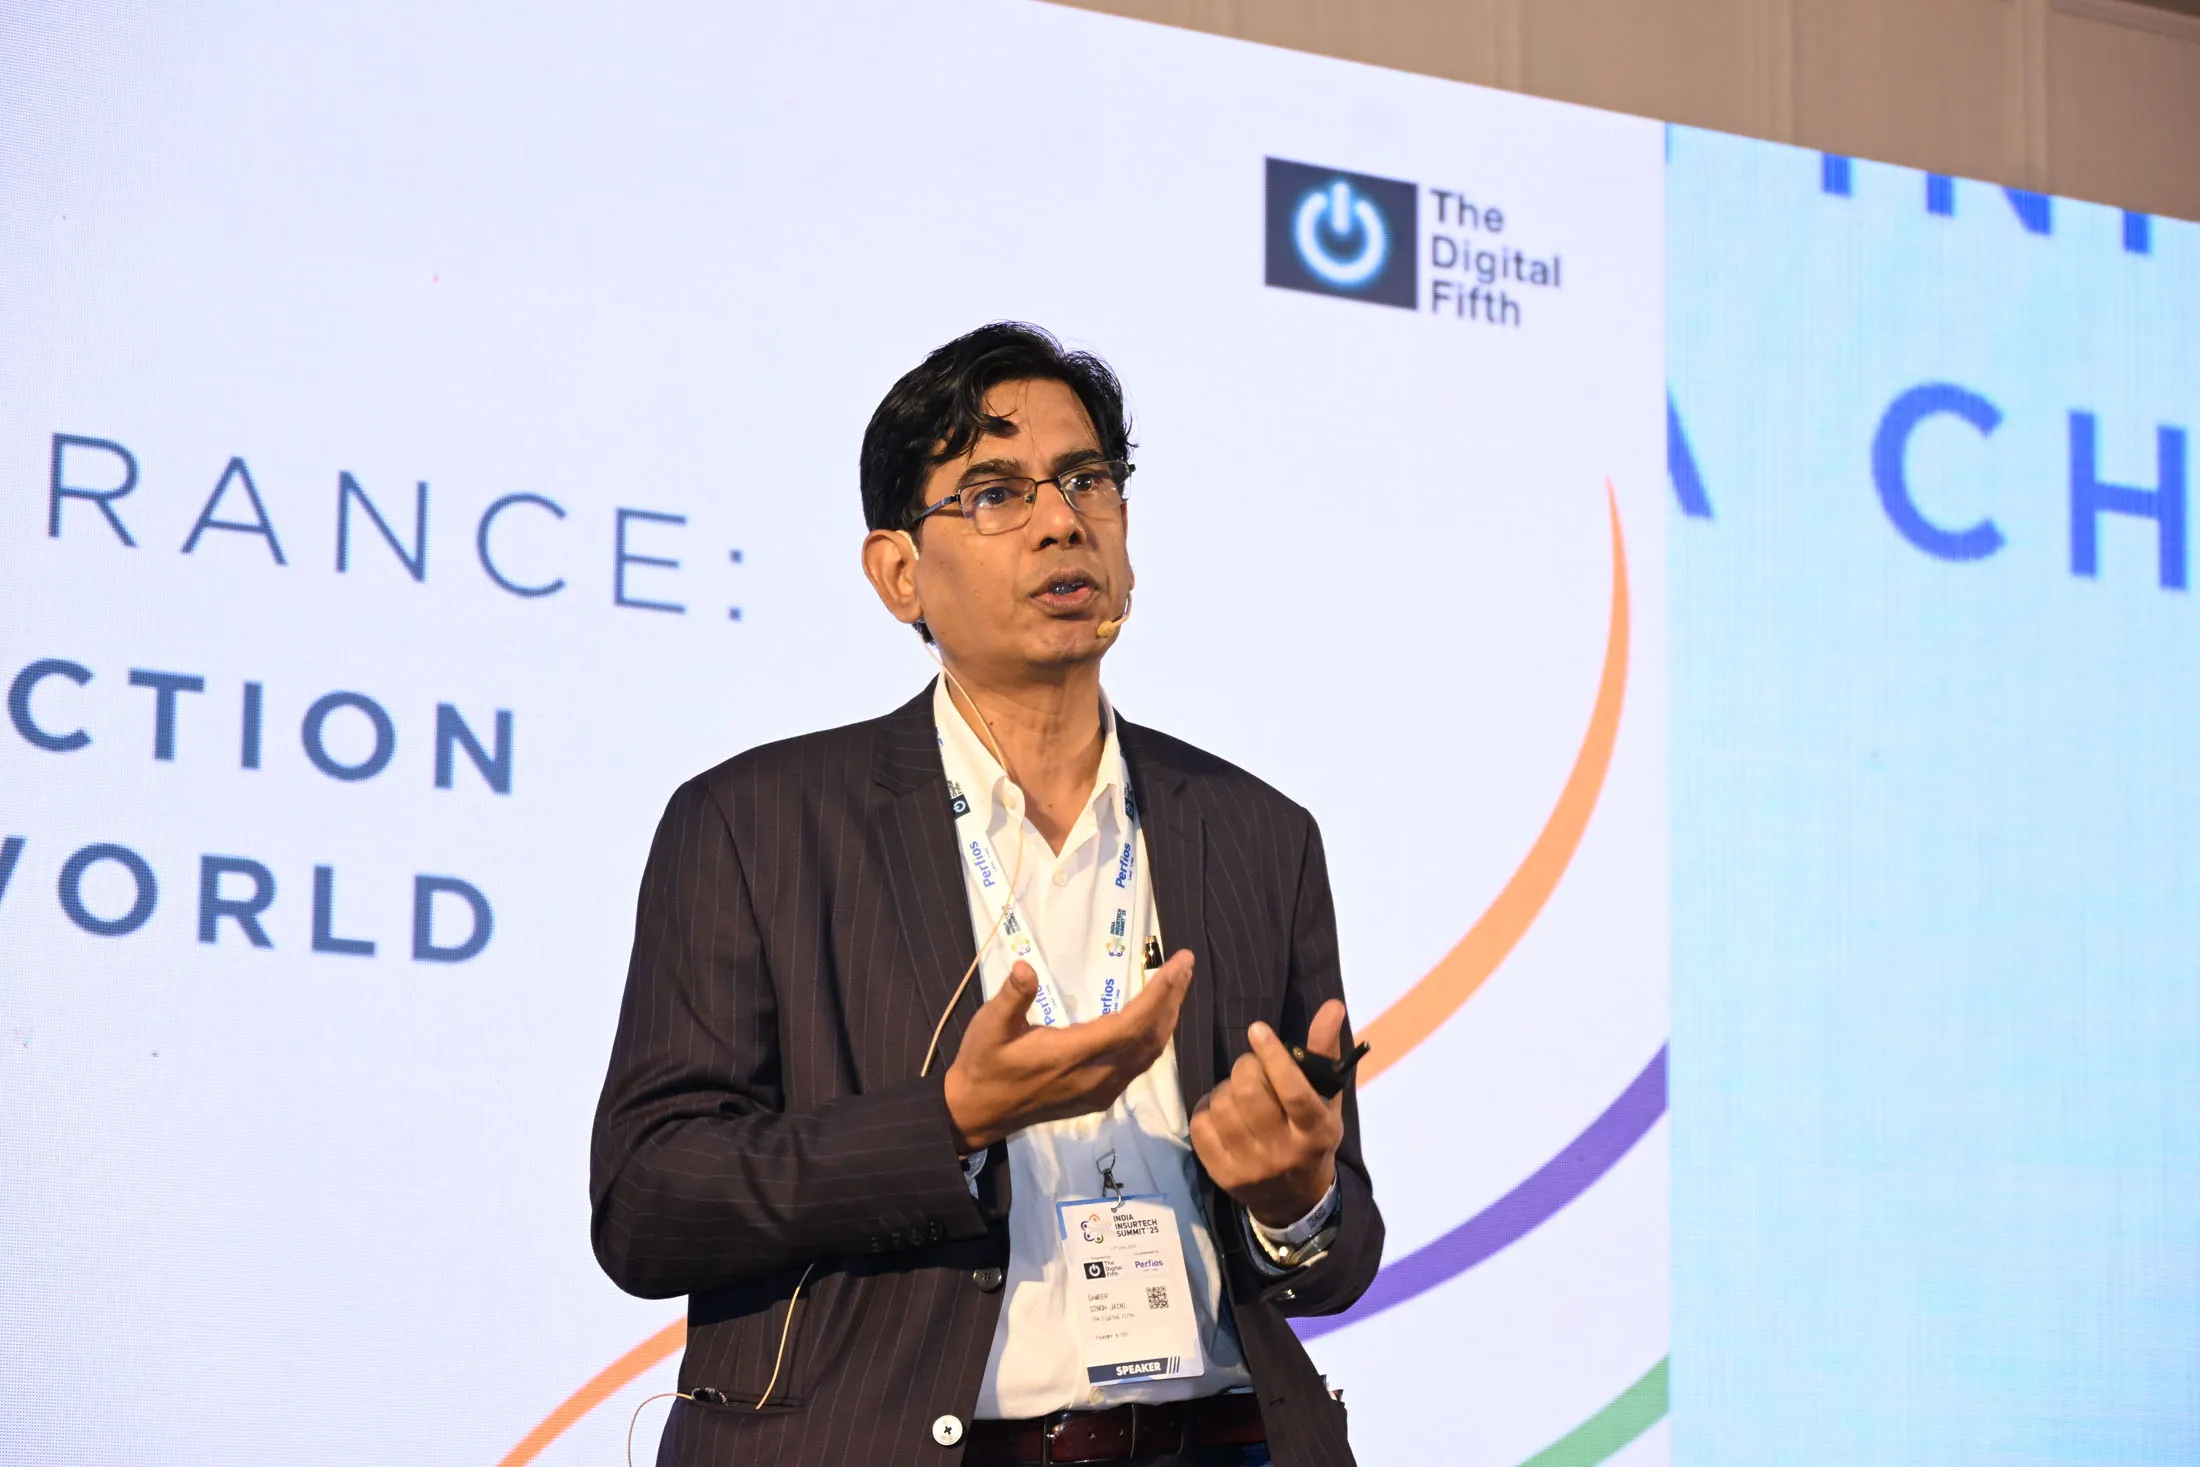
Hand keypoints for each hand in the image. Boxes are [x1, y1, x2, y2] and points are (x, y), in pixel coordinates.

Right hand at [943, 951, 1193, 1151]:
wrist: (977, 1113)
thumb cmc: (983, 1065)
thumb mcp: (988, 1028)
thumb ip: (1011, 998)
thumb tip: (1024, 968)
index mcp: (1071, 1056)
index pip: (1131, 1024)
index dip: (1159, 995)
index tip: (1178, 965)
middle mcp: (1095, 1077)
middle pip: (1150, 1038)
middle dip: (1173, 999)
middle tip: (1186, 965)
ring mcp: (1101, 1091)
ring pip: (1149, 1054)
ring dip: (1167, 1019)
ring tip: (1176, 985)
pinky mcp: (1099, 1097)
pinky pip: (1139, 1066)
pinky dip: (1154, 1038)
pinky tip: (1156, 1019)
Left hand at [1189, 998, 1346, 1229]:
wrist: (1293, 1199)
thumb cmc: (1312, 1137)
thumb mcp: (1327, 1100)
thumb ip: (1324, 1053)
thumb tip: (1332, 1006)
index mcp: (1315, 1131)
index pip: (1293, 1091)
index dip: (1273, 1057)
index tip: (1257, 1030)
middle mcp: (1284, 1152)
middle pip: (1250, 1093)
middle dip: (1246, 1067)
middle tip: (1251, 1066)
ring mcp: (1250, 1166)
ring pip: (1223, 1105)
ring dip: (1226, 1087)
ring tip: (1239, 1091)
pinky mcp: (1221, 1174)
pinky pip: (1201, 1124)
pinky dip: (1208, 1107)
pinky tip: (1221, 1109)